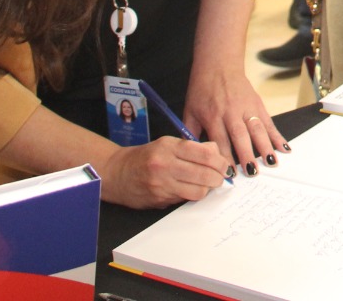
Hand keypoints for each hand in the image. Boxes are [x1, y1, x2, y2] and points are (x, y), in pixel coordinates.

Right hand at [98, 136, 229, 207]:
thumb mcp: (168, 144)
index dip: (220, 161)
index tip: (224, 165)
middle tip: (221, 177)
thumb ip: (193, 147)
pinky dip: (193, 195)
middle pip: (205, 174)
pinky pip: (185, 199)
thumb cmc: (147, 156)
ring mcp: (162, 184)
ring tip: (207, 184)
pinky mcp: (160, 199)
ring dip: (207, 189)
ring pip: (198, 191)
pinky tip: (192, 189)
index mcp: (169, 146)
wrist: (118, 173)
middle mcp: (165, 165)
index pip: (205, 154)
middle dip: (218, 178)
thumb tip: (217, 153)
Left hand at [184, 55, 287, 177]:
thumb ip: (189, 133)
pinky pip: (268, 122)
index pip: (220, 141)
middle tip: (252, 173)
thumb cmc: (202, 89)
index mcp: (212, 115)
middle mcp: (231, 112)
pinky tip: (284, 148)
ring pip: (257, 129)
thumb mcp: (189, 110)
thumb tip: (189, 157)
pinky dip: (277, 135)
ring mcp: (246, 107)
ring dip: (265, 147)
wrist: (218, 64)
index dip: (225, 158)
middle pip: (240, 136)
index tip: (229, 175)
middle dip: (247, 155)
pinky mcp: (257, 104)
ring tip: (271, 163)